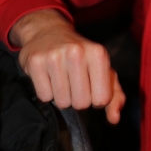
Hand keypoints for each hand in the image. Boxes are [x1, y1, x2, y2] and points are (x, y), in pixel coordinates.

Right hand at [11, 10, 125, 123]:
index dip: (95, 99)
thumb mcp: (104, 70)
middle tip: (74, 83)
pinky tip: (49, 77)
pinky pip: (44, 97)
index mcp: (98, 54)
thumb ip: (115, 95)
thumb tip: (114, 118)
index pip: (101, 99)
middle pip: (81, 103)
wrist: (49, 32)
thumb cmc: (82, 56)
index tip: (91, 87)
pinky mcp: (35, 62)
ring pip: (62, 102)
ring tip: (62, 79)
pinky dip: (47, 92)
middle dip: (78, 99)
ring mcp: (55, 57)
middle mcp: (77, 53)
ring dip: (62, 97)